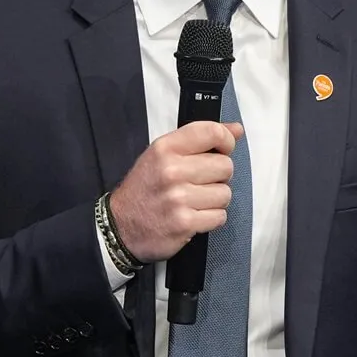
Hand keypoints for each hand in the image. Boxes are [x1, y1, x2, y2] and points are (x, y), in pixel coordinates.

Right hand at [109, 121, 242, 263]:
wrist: (121, 226)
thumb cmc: (145, 188)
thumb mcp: (163, 154)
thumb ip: (199, 139)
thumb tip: (236, 130)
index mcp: (166, 148)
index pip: (211, 132)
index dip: (226, 140)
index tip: (224, 149)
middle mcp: (172, 170)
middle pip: (225, 166)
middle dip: (218, 176)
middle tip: (200, 182)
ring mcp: (179, 198)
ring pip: (225, 193)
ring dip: (215, 200)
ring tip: (195, 200)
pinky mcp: (185, 223)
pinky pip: (220, 216)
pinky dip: (211, 218)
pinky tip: (194, 215)